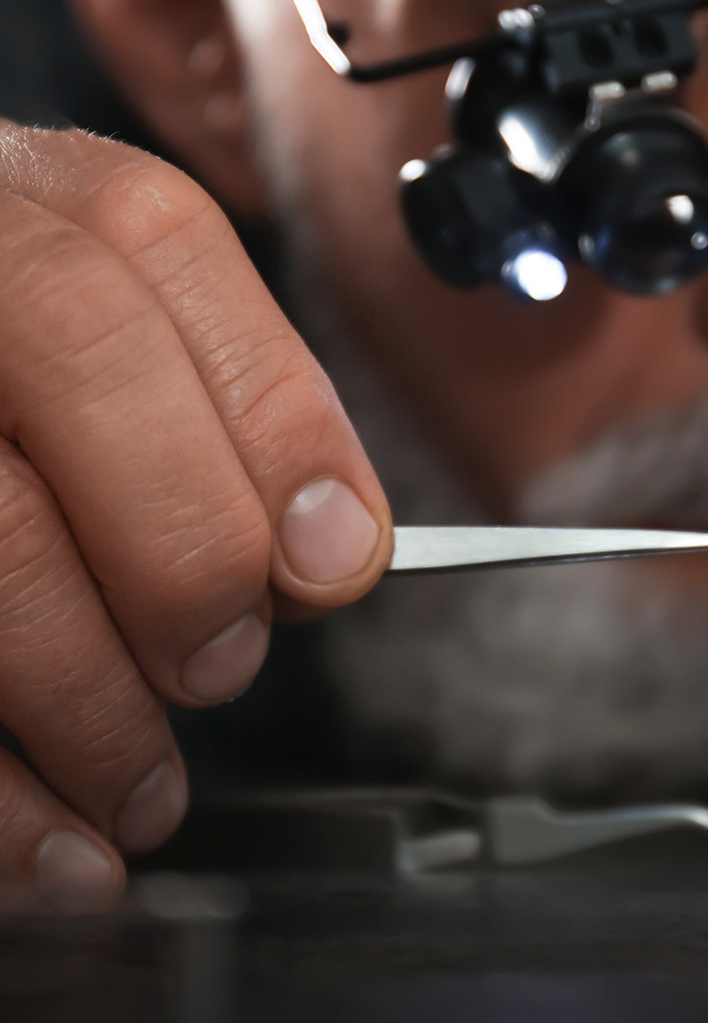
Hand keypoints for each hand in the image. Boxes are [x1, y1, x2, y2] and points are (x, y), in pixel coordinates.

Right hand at [0, 123, 391, 912]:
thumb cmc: (26, 386)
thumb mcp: (113, 349)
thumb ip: (215, 416)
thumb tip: (331, 548)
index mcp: (31, 198)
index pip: (160, 248)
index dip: (270, 415)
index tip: (337, 560)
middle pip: (75, 351)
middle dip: (183, 537)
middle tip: (225, 665)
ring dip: (82, 694)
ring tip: (144, 792)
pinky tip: (49, 849)